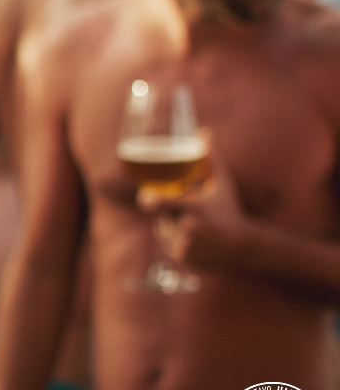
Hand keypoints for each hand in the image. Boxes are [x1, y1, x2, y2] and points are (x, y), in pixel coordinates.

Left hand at [138, 139, 253, 270]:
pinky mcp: (182, 258)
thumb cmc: (229, 210)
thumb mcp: (222, 184)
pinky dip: (174, 241)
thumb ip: (211, 157)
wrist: (244, 248)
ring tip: (196, 227)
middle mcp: (189, 228)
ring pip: (163, 230)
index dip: (150, 200)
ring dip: (171, 226)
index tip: (146, 198)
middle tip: (191, 215)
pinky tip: (195, 240)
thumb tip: (204, 130)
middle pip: (162, 214)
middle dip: (170, 212)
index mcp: (196, 208)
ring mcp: (185, 246)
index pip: (161, 202)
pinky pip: (166, 245)